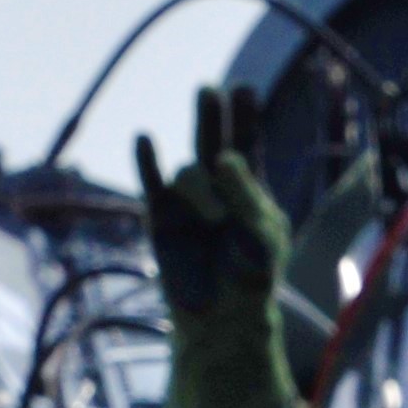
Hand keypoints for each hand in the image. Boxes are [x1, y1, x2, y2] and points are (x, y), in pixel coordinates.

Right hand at [132, 84, 284, 320]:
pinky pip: (152, 182)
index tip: (245, 88)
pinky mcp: (162, 217)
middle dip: (212, 116)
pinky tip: (146, 139)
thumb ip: (245, 194)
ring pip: (190, 173)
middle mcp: (217, 188)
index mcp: (250, 189)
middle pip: (212, 140)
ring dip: (203, 191)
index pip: (248, 143)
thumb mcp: (261, 235)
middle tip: (209, 90)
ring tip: (215, 219)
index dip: (245, 116)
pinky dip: (147, 161)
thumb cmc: (251, 278)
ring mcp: (188, 201)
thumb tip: (222, 156)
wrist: (221, 318)